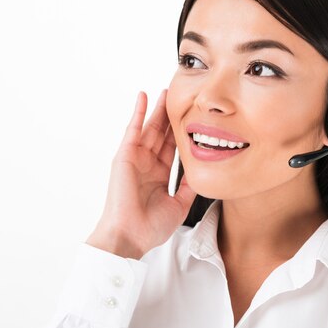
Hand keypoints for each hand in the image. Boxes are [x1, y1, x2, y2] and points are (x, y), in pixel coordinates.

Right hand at [86, 90, 195, 258]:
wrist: (131, 236)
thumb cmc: (151, 226)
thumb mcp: (180, 203)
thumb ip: (190, 186)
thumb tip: (203, 171)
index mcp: (159, 175)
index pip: (174, 148)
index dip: (183, 132)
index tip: (195, 118)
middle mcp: (147, 164)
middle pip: (163, 134)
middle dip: (173, 116)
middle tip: (184, 97)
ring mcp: (136, 158)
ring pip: (150, 128)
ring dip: (158, 109)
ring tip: (167, 91)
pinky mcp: (125, 155)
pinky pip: (133, 129)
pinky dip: (138, 112)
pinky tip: (144, 96)